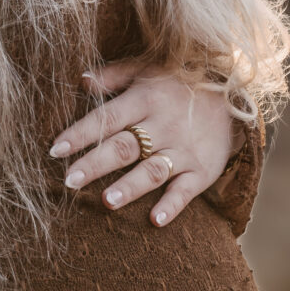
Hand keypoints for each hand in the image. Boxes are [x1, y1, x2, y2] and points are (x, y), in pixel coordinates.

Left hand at [50, 60, 238, 226]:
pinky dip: (172, 205)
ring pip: (153, 169)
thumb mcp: (147, 69)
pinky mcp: (202, 169)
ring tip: (107, 201)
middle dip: (96, 164)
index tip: (55, 149)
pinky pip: (186, 190)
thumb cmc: (177, 81)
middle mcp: (164, 125)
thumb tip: (80, 81)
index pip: (108, 118)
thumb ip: (114, 76)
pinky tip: (156, 220)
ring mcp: (184, 148)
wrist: (234, 91)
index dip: (82, 133)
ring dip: (130, 186)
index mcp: (146, 99)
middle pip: (125, 146)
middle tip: (69, 181)